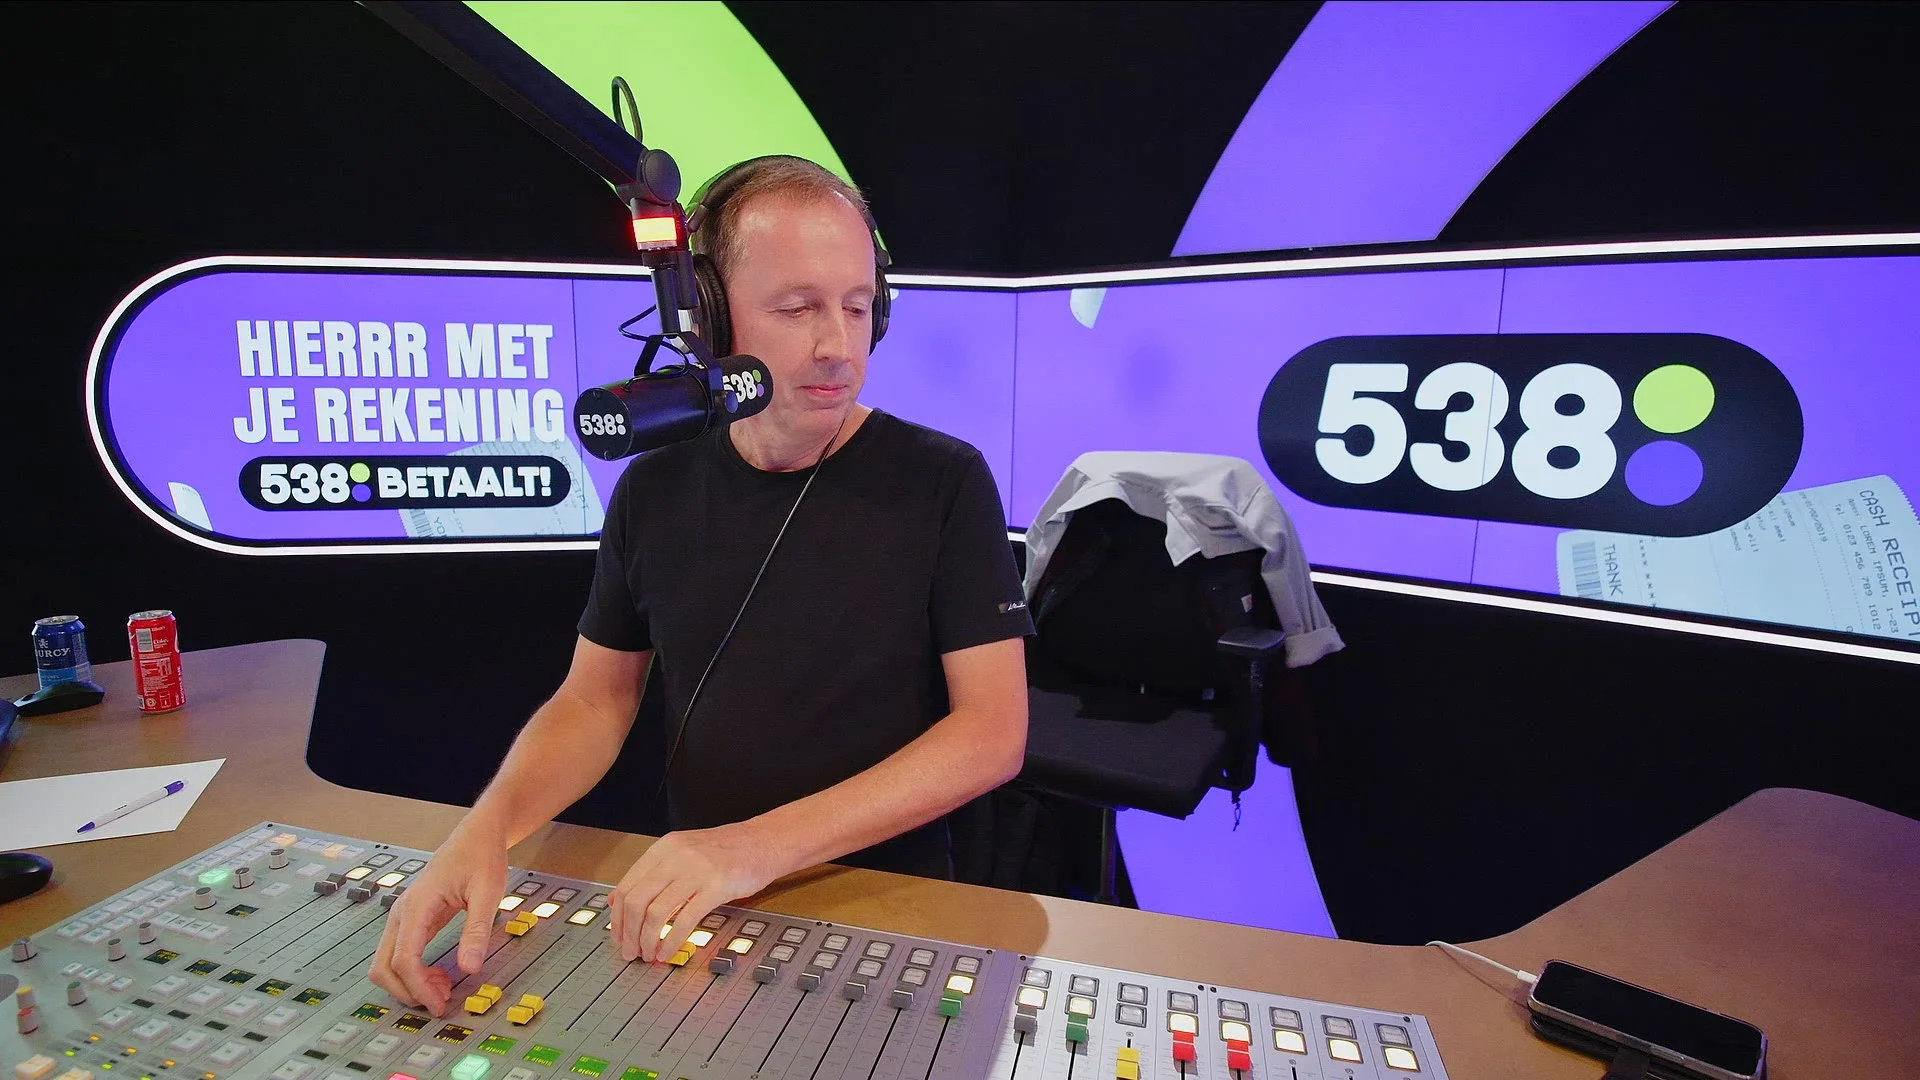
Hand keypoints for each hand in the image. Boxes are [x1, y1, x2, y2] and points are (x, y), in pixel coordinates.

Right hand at [368, 824, 508, 1015]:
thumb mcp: (488, 893)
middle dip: (408, 991)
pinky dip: (414, 972)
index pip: (404, 960)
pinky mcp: (412, 921)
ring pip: (387, 963)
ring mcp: (404, 917)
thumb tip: (469, 968)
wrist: (476, 835)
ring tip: (444, 989)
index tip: (441, 1004)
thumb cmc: (481, 857)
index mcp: (417, 906)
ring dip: (409, 983)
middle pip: (384, 966)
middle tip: (441, 1003)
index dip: (418, 988)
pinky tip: (441, 976)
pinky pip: (401, 954)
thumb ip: (476, 930)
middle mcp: (402, 913)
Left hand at [609, 822, 779, 963]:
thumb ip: (655, 871)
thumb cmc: (727, 849)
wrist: (764, 841)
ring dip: (647, 940)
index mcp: (664, 848)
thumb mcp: (685, 850)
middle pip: (636, 901)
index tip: (618, 936)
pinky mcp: (716, 887)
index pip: (627, 886)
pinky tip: (668, 951)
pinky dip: (672, 941)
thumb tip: (620, 899)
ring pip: (656, 912)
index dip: (618, 917)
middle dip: (628, 933)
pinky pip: (685, 920)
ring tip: (649, 954)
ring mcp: (696, 871)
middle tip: (630, 951)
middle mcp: (676, 857)